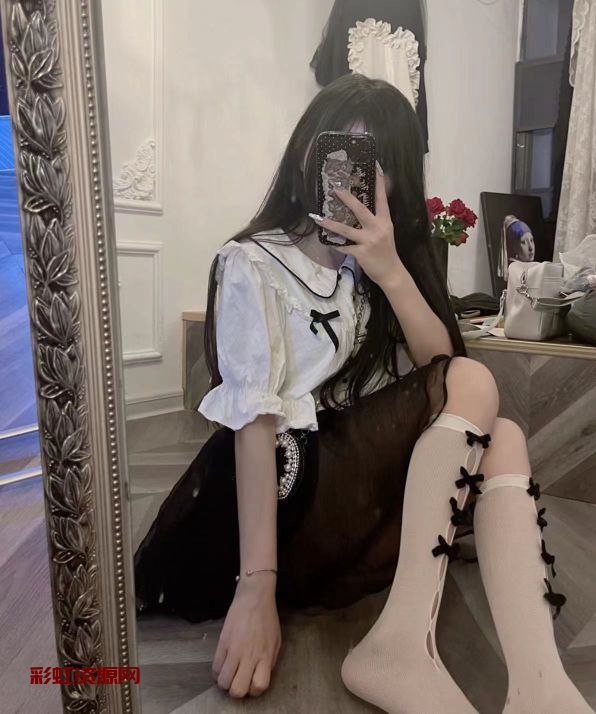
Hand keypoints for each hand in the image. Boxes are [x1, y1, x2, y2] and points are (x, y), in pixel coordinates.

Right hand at [212, 575, 280, 698]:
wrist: (253, 597)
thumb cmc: (266, 618)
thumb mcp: (276, 641)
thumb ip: (269, 661)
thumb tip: (260, 676)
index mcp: (265, 655)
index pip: (259, 686)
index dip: (254, 690)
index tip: (252, 683)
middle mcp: (249, 655)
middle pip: (237, 689)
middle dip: (237, 690)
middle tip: (238, 681)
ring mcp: (234, 649)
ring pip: (223, 681)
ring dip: (225, 682)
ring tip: (229, 674)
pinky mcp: (222, 642)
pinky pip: (215, 667)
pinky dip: (217, 671)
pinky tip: (223, 665)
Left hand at [310, 162, 403, 287]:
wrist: (391, 272)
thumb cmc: (386, 251)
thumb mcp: (386, 231)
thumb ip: (377, 219)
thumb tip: (367, 206)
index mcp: (385, 221)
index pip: (382, 199)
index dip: (379, 184)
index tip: (376, 167)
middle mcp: (377, 229)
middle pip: (360, 210)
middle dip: (347, 198)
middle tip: (336, 189)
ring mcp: (369, 241)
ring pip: (346, 230)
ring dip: (330, 224)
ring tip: (318, 218)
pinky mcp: (361, 253)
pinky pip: (344, 247)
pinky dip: (335, 244)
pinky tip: (326, 241)